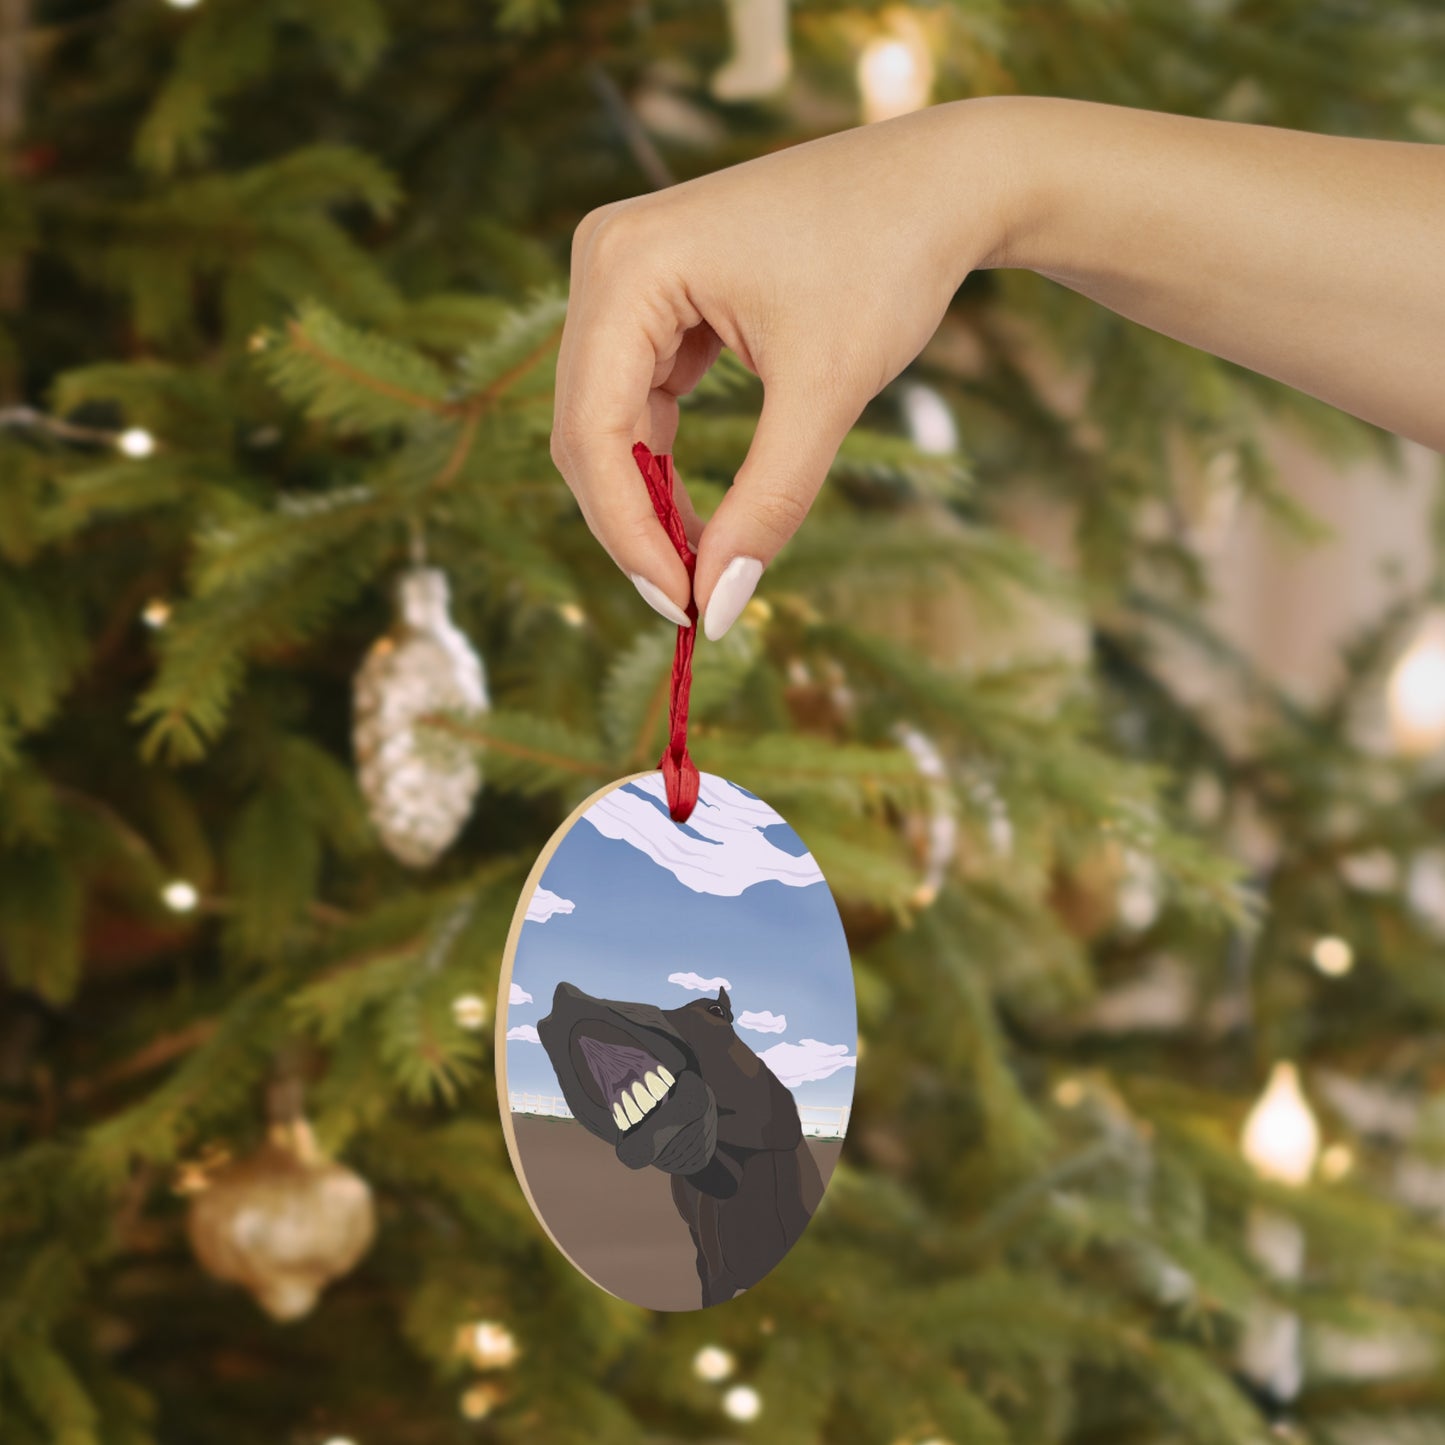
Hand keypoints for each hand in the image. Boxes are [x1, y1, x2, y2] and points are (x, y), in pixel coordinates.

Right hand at [550, 101, 1016, 638]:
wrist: (938, 184)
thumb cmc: (887, 262)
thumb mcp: (826, 392)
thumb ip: (766, 504)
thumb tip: (717, 607)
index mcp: (627, 264)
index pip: (594, 431)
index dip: (628, 533)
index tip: (682, 609)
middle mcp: (604, 258)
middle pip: (586, 430)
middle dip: (634, 524)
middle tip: (691, 602)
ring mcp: (623, 272)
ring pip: (605, 422)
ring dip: (647, 500)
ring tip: (702, 566)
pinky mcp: (652, 293)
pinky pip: (636, 398)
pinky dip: (663, 461)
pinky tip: (701, 514)